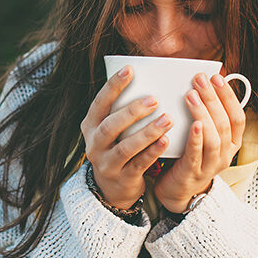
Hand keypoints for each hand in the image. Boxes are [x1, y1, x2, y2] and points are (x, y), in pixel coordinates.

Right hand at [80, 65, 170, 208]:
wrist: (112, 188)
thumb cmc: (117, 146)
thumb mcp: (111, 129)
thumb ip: (121, 109)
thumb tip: (147, 77)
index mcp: (90, 126)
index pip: (99, 103)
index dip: (113, 86)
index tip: (130, 69)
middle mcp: (94, 144)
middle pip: (110, 126)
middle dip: (132, 111)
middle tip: (154, 99)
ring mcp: (106, 163)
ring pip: (125, 147)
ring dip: (147, 132)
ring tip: (167, 119)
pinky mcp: (122, 178)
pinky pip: (138, 164)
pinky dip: (152, 152)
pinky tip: (166, 141)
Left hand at [154, 71, 246, 213]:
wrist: (178, 190)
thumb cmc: (189, 155)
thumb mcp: (204, 135)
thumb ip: (207, 115)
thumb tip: (203, 83)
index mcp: (232, 143)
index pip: (238, 117)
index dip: (229, 96)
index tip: (217, 77)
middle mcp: (226, 154)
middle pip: (224, 123)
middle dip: (213, 98)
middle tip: (200, 79)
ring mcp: (211, 165)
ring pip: (214, 137)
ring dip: (203, 113)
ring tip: (191, 95)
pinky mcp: (193, 173)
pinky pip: (197, 154)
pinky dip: (196, 138)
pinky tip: (193, 124)